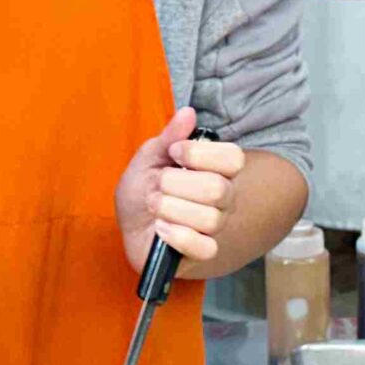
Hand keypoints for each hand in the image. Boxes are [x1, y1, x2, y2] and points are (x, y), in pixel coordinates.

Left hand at [116, 106, 246, 268]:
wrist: (130, 224)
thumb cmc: (144, 188)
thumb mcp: (149, 157)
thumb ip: (169, 137)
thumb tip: (188, 113)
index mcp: (215, 170)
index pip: (234, 159)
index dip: (202, 154)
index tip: (174, 152)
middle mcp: (222, 198)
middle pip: (219, 189)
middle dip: (177, 184)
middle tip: (158, 184)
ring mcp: (214, 227)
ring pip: (210, 219)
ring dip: (171, 208)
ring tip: (154, 205)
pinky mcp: (202, 252)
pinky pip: (205, 248)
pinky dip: (177, 235)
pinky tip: (160, 228)